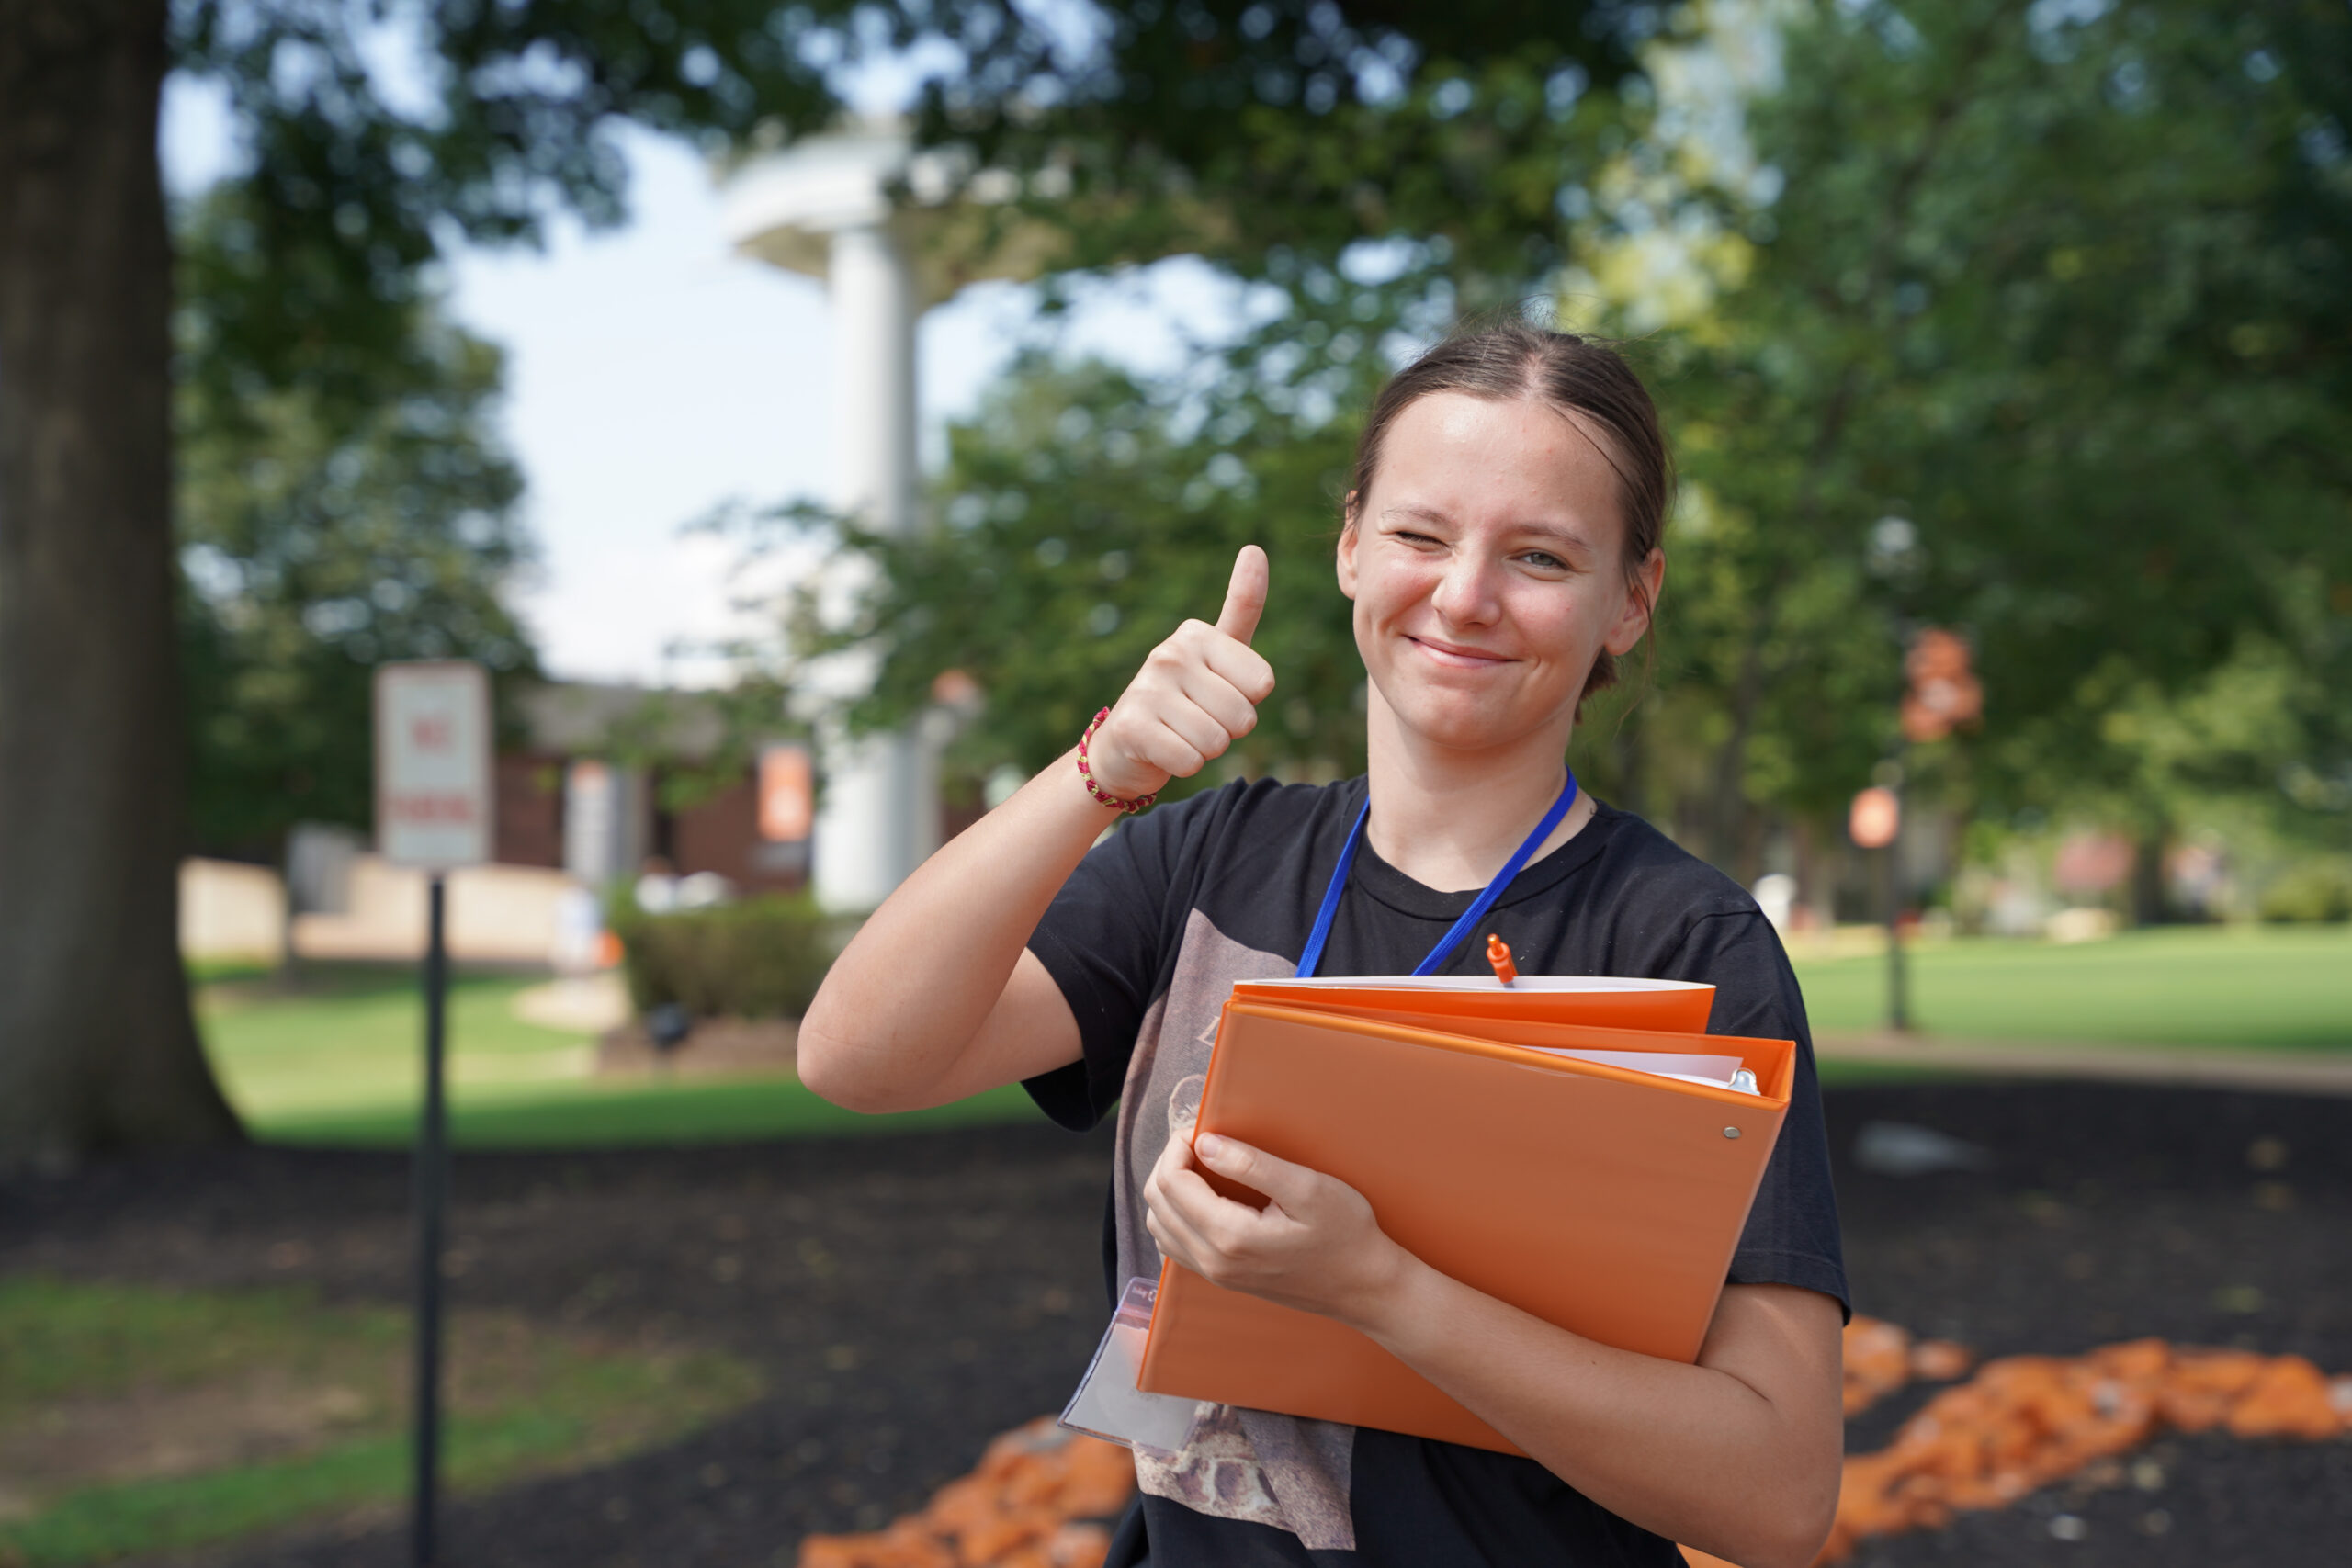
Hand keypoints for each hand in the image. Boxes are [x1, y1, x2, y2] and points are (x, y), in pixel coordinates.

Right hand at [1083, 545, 1275, 800]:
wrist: (1124, 746)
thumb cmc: (1185, 696)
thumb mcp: (1218, 653)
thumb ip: (1242, 606)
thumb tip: (1255, 549)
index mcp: (1196, 633)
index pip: (1263, 683)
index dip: (1248, 700)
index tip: (1219, 693)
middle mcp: (1169, 653)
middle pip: (1243, 716)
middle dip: (1228, 730)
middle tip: (1198, 719)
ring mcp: (1147, 688)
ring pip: (1217, 741)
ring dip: (1206, 750)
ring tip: (1181, 734)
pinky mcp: (1132, 726)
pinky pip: (1190, 761)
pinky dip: (1184, 766)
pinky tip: (1164, 751)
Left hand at [1141, 1096, 1409, 1330]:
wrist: (1363, 1286)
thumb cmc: (1345, 1234)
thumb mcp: (1307, 1189)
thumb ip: (1252, 1164)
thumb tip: (1205, 1144)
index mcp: (1230, 1236)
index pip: (1172, 1183)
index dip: (1177, 1147)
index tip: (1199, 1128)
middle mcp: (1213, 1261)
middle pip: (1157, 1202)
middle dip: (1169, 1162)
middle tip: (1197, 1140)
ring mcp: (1216, 1274)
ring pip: (1160, 1225)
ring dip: (1169, 1188)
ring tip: (1198, 1163)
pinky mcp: (1223, 1278)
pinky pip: (1175, 1244)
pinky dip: (1175, 1214)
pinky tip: (1201, 1195)